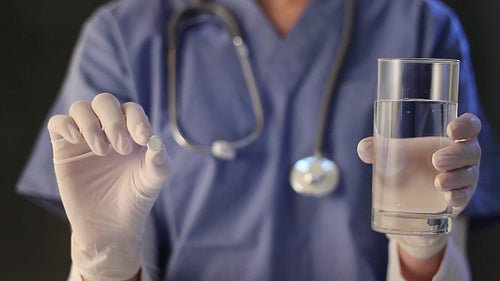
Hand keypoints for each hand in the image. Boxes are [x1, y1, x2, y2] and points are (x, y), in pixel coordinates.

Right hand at [48, 93, 170, 280]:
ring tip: (102, 152)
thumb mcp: (153, 180)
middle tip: (122, 149)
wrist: (110, 226)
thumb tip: (156, 142)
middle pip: (105, 102)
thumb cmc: (135, 198)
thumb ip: (159, 160)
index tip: (143, 139)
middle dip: (114, 121)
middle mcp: (107, 129)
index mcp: (131, 131)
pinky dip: (66, 124)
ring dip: (91, 125)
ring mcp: (84, 137)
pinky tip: (78, 140)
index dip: (137, 120)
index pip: (131, 111)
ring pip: (80, 108)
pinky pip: (58, 122)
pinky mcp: (64, 148)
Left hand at [357, 113, 481, 257]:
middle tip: (435, 160)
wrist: (410, 202)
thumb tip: (364, 147)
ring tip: (438, 182)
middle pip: (472, 150)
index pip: (469, 126)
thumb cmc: (407, 166)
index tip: (451, 130)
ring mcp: (464, 177)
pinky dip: (459, 196)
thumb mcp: (393, 155)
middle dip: (457, 154)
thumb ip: (377, 149)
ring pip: (470, 174)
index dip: (466, 125)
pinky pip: (465, 195)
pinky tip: (449, 199)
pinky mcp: (461, 197)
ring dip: (456, 177)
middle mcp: (463, 155)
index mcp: (451, 138)